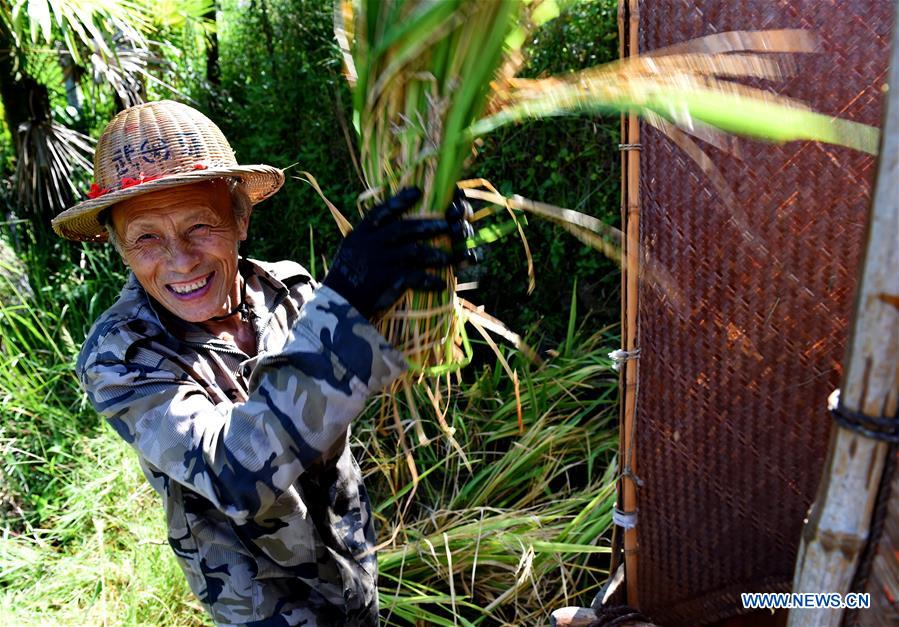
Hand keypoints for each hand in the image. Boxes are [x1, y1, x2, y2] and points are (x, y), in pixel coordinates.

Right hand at [323, 187, 476, 319]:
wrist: (338, 303)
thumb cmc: (347, 276)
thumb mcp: (352, 250)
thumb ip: (370, 236)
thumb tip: (392, 224)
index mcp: (362, 233)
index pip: (381, 211)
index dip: (399, 200)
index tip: (417, 191)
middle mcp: (371, 243)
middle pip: (405, 229)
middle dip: (429, 225)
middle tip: (449, 224)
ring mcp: (379, 261)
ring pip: (414, 252)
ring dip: (435, 254)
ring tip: (451, 257)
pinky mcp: (386, 281)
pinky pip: (413, 278)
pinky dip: (428, 281)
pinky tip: (441, 284)